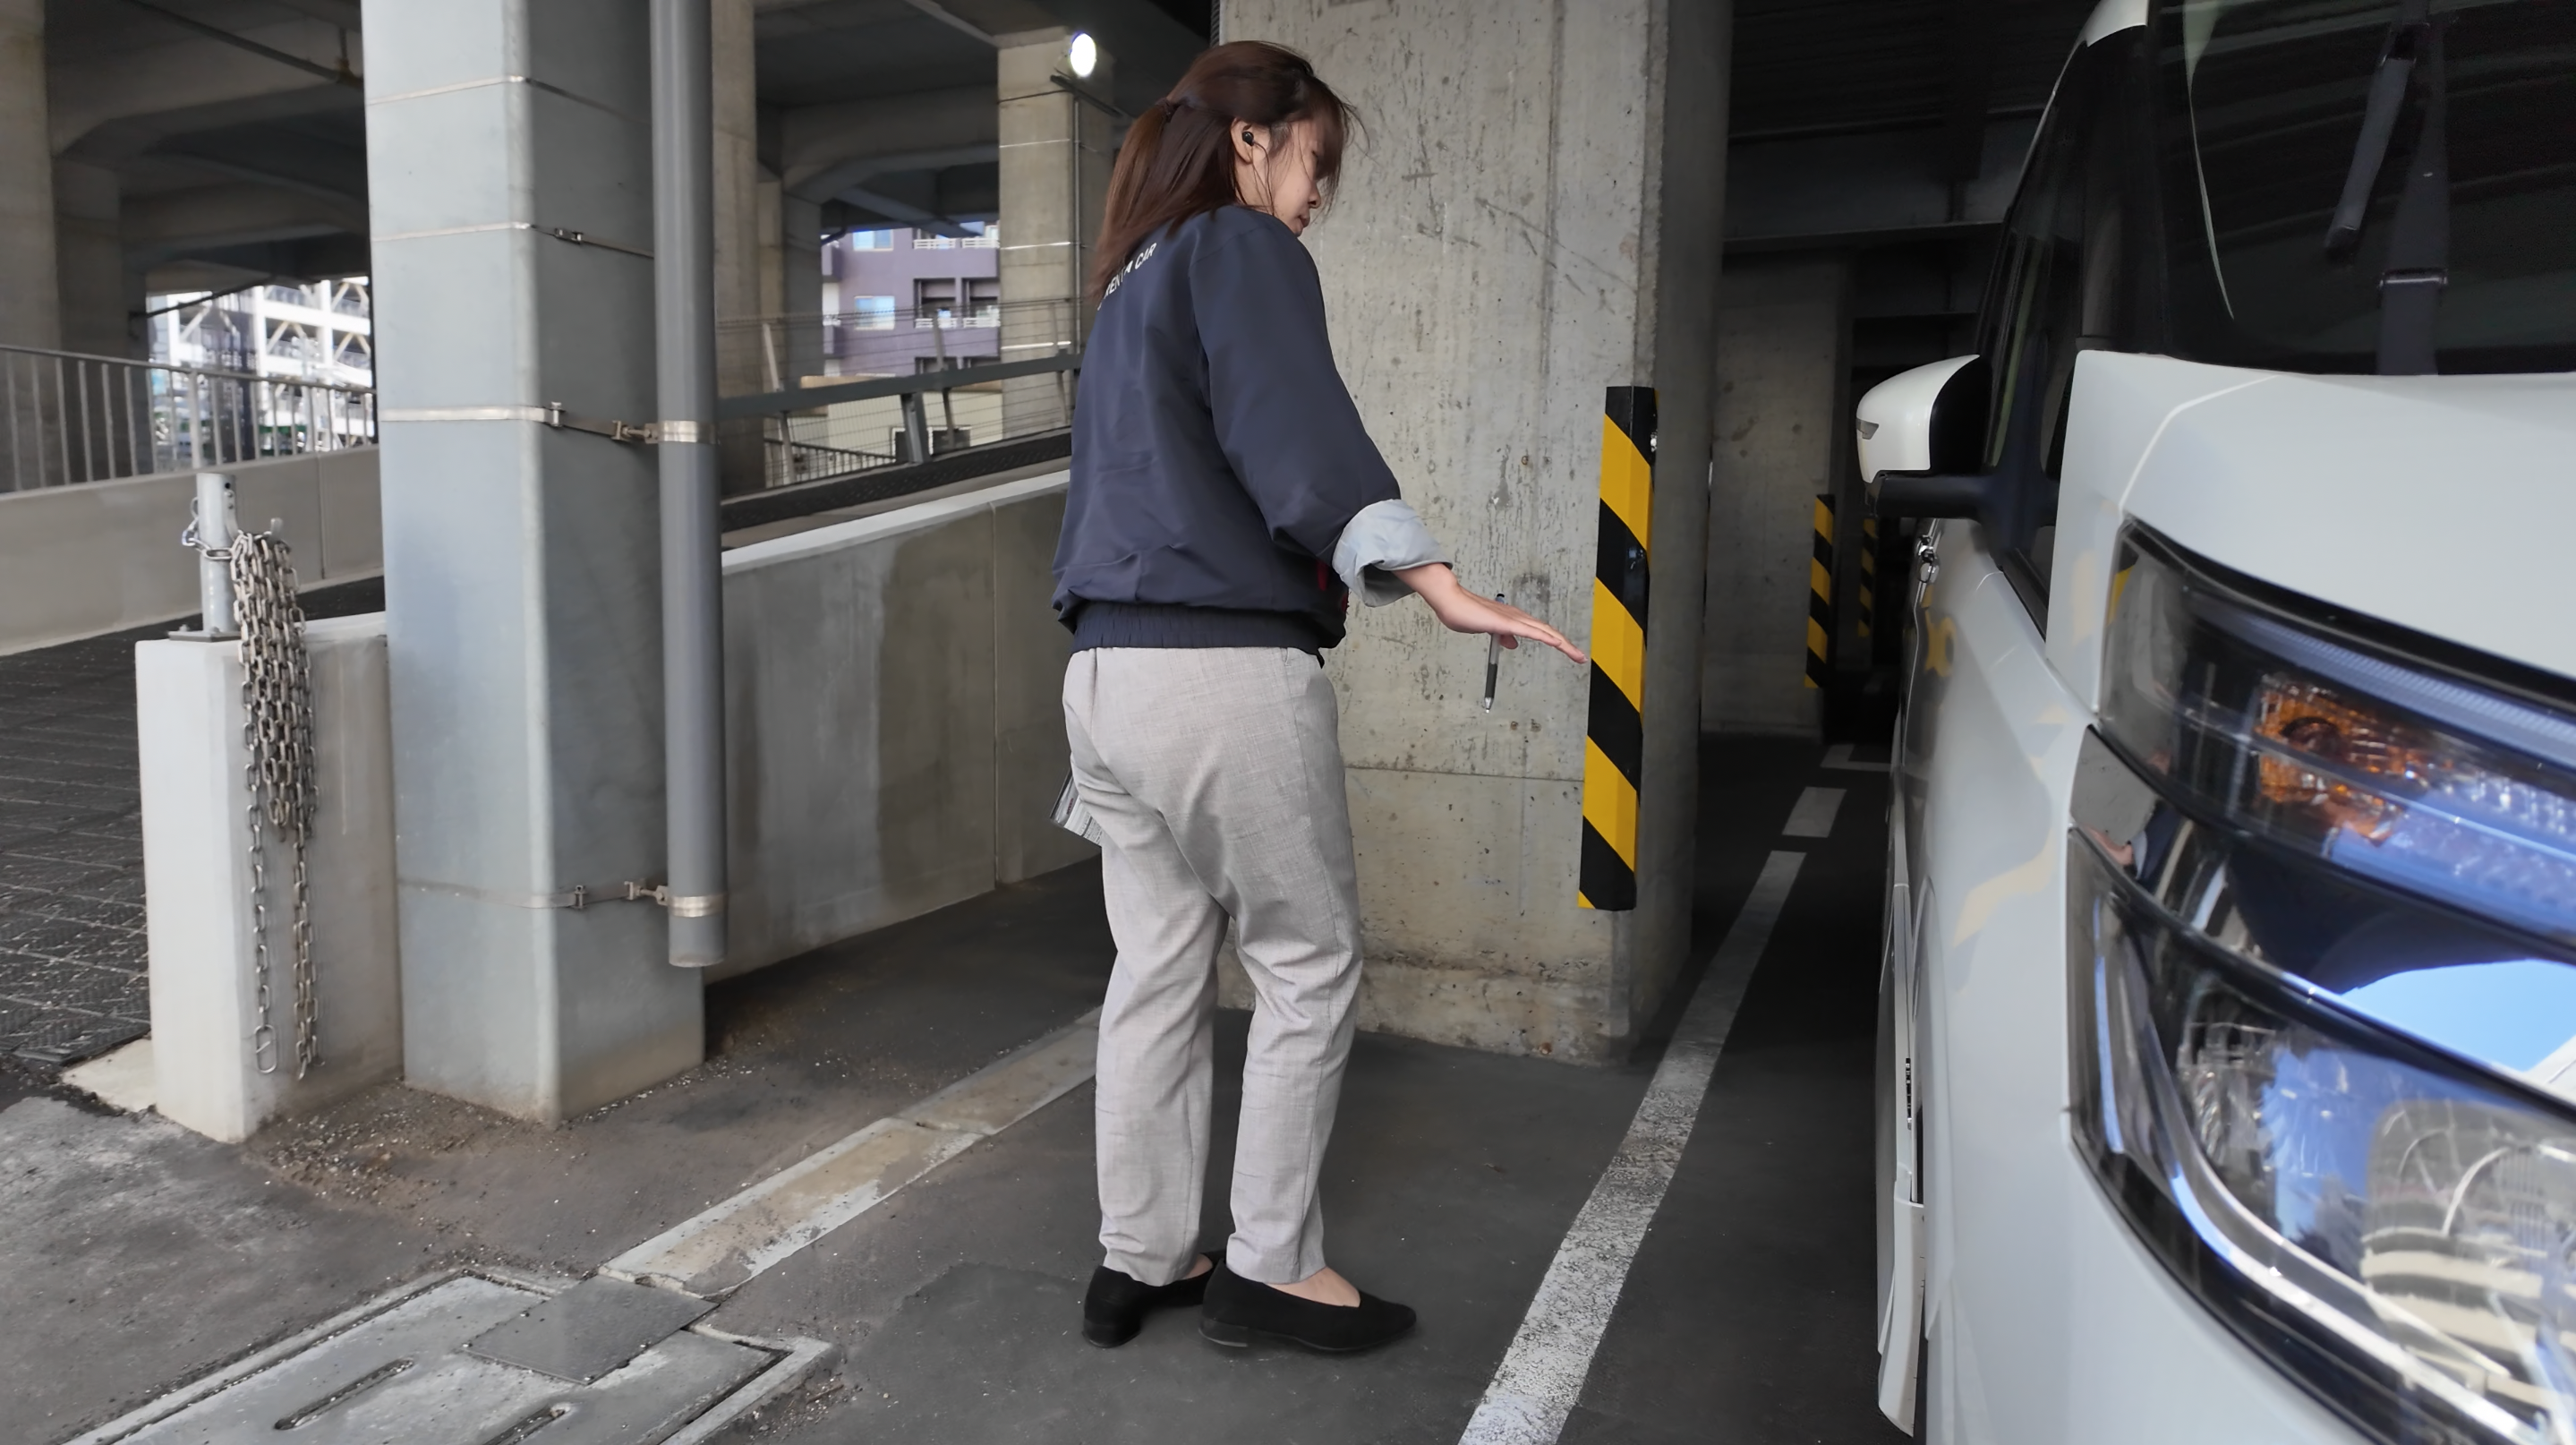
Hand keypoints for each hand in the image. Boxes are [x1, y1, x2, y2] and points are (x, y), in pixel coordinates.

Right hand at [1391, 563, 1588, 664]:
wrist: (1451, 601)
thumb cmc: (1464, 613)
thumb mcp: (1487, 630)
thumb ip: (1502, 635)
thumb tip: (1513, 643)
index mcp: (1514, 619)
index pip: (1540, 632)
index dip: (1555, 641)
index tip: (1568, 652)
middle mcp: (1518, 617)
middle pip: (1548, 632)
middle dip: (1566, 645)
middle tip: (1581, 657)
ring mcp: (1514, 619)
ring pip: (1545, 632)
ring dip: (1563, 644)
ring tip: (1577, 655)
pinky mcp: (1507, 622)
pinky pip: (1532, 631)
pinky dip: (1547, 638)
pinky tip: (1558, 644)